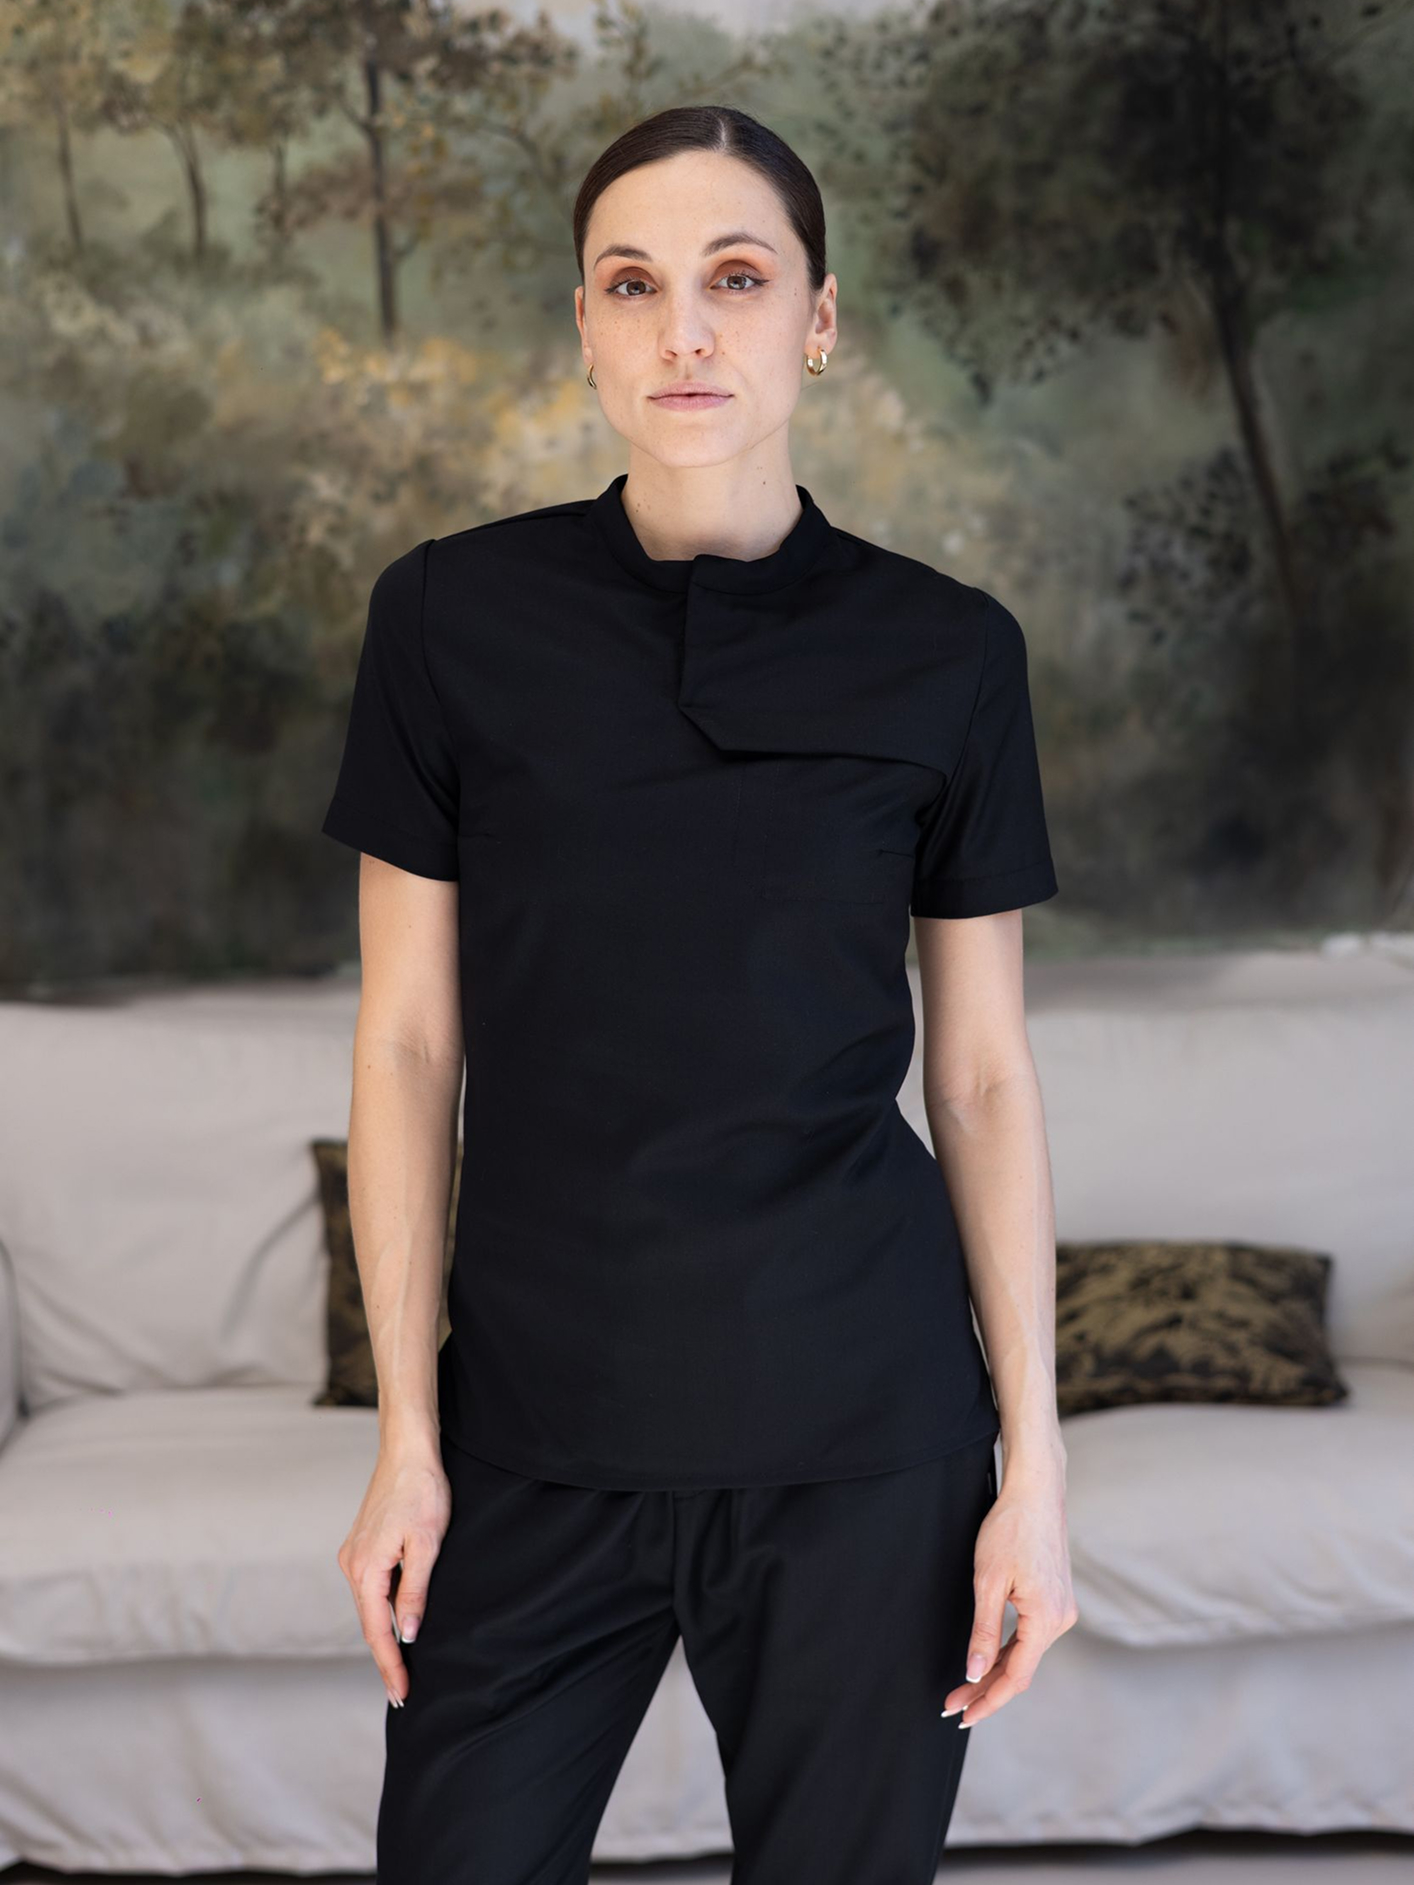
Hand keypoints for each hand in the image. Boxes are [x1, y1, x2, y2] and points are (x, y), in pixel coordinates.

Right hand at [337, 1441, 450, 1708]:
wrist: (408, 1451)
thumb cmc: (421, 1491)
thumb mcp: (426, 1545)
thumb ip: (415, 1592)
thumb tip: (408, 1634)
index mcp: (366, 1570)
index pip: (378, 1631)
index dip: (390, 1665)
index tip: (401, 1694)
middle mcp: (352, 1565)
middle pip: (369, 1623)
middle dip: (385, 1658)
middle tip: (401, 1692)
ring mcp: (354, 1554)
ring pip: (369, 1605)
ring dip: (383, 1634)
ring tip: (399, 1665)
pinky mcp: (362, 1545)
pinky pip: (371, 1587)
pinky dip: (381, 1609)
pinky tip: (395, 1621)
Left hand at [941, 1452, 1078, 1727]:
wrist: (1036, 1492)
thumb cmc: (1010, 1529)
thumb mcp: (988, 1582)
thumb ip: (984, 1632)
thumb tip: (975, 1673)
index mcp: (1047, 1620)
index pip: (1016, 1677)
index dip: (988, 1700)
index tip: (962, 1715)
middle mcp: (1061, 1620)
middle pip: (1021, 1669)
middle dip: (986, 1689)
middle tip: (953, 1704)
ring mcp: (1062, 1610)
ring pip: (1025, 1653)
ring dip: (996, 1671)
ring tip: (964, 1688)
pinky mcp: (1056, 1599)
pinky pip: (1031, 1635)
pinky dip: (1008, 1650)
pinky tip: (988, 1659)